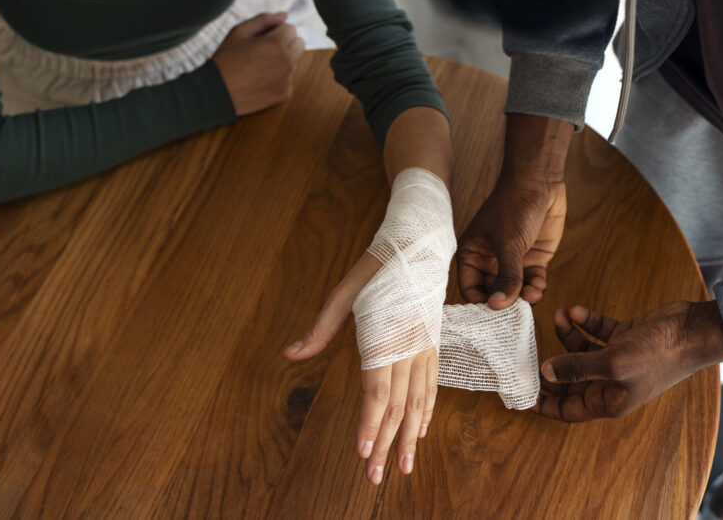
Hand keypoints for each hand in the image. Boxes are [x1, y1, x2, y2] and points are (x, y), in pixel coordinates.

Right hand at [212, 11, 304, 115]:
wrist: (217, 93)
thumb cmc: (226, 59)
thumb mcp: (240, 32)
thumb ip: (264, 20)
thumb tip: (285, 15)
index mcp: (277, 44)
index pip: (290, 28)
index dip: (275, 31)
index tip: (262, 38)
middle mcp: (287, 62)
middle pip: (299, 44)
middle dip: (286, 43)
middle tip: (264, 50)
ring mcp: (288, 79)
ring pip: (294, 62)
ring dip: (282, 60)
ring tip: (258, 66)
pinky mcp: (285, 93)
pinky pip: (288, 78)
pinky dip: (278, 77)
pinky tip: (260, 79)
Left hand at [284, 252, 437, 484]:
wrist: (417, 246)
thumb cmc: (376, 269)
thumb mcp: (342, 294)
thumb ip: (319, 330)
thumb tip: (290, 354)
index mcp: (384, 338)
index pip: (377, 392)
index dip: (370, 424)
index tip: (362, 452)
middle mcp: (408, 348)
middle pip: (398, 406)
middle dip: (387, 444)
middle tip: (376, 476)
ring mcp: (424, 347)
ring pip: (419, 401)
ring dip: (411, 436)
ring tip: (405, 466)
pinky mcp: (432, 343)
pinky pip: (432, 384)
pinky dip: (428, 410)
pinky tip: (422, 429)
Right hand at [457, 176, 565, 308]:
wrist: (539, 182)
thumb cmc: (513, 206)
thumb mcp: (508, 244)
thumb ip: (506, 277)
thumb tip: (498, 306)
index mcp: (472, 255)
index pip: (470, 290)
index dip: (481, 303)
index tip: (494, 314)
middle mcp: (490, 262)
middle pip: (493, 294)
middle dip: (505, 304)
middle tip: (514, 313)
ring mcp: (512, 262)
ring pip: (515, 291)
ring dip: (522, 298)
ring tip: (530, 297)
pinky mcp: (532, 260)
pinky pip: (532, 283)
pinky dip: (536, 289)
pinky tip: (538, 288)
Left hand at [532, 301, 722, 421]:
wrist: (692, 330)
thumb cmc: (659, 355)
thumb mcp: (612, 363)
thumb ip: (577, 367)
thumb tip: (545, 372)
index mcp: (609, 400)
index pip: (569, 409)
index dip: (546, 405)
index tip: (522, 397)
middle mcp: (611, 383)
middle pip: (570, 378)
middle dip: (551, 364)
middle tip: (528, 348)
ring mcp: (618, 359)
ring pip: (580, 350)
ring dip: (567, 334)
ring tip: (559, 315)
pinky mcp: (624, 337)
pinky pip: (596, 331)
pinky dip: (585, 321)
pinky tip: (577, 311)